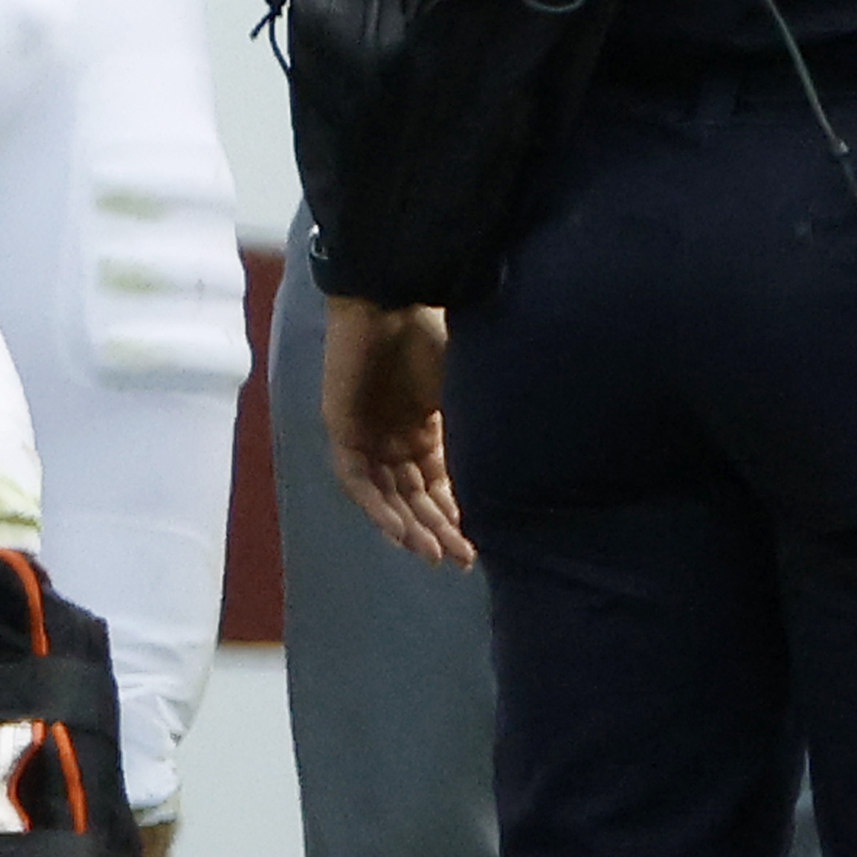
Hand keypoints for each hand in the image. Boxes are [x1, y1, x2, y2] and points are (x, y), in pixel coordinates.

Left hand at [323, 292, 467, 563]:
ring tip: (433, 553)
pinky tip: (401, 529)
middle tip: (460, 560)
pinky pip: (358, 479)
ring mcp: (366, 434)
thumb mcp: (463, 392)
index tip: (477, 545)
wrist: (394, 297)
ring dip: (409, 526)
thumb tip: (515, 470)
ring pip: (386, 496)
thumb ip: (471, 432)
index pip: (437, 484)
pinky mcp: (341, 428)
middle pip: (413, 497)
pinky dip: (378, 506)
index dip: (455, 515)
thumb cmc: (434, 333)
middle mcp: (394, 436)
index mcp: (423, 426)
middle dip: (437, 530)